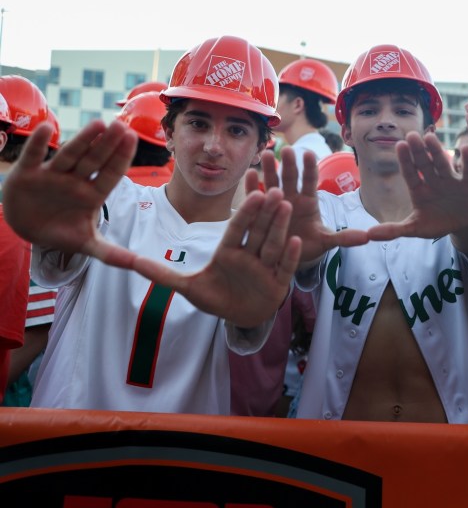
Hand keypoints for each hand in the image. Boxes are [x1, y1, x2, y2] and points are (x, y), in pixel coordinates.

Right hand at [2, 120, 139, 266]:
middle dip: (107, 145)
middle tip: (121, 126)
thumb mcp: (86, 244)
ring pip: (69, 155)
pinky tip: (48, 128)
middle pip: (94, 160)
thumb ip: (112, 253)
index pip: (111, 174)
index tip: (133, 137)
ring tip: (97, 124)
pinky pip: (34, 156)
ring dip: (82, 141)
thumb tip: (142, 267)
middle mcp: (75, 180)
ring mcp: (52, 175)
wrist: (28, 230)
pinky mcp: (27, 174)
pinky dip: (38, 143)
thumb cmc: (62, 231)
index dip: (121, 157)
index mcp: (92, 194)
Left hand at [133, 189, 300, 327]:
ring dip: (279, 226)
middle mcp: (249, 255)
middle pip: (257, 231)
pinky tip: (296, 240)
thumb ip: (162, 275)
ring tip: (287, 205)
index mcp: (228, 251)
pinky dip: (290, 255)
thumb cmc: (215, 297)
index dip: (244, 213)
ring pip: (272, 244)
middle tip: (275, 190)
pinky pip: (284, 267)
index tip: (253, 193)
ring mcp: (265, 268)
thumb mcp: (187, 287)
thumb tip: (131, 263)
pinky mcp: (277, 283)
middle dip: (266, 213)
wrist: (239, 317)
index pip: (236, 229)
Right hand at [249, 147, 370, 264]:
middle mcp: (292, 197)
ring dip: (270, 169)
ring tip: (267, 155)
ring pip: (272, 182)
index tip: (309, 153)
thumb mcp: (326, 241)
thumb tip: (367, 237)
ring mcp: (274, 203)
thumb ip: (344, 238)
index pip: (311, 180)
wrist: (290, 254)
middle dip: (290, 164)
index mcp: (309, 201)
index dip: (310, 168)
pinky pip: (255, 197)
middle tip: (288, 149)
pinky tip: (250, 173)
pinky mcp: (260, 212)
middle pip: (291, 178)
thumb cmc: (310, 244)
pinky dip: (252, 186)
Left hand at [364, 131, 467, 239]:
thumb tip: (369, 234)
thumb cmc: (435, 223)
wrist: (460, 225)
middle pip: (424, 165)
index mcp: (419, 190)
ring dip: (437, 151)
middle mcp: (433, 181)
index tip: (399, 145)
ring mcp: (450, 181)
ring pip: (442, 164)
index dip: (405, 160)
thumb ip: (393, 230)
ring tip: (430, 137)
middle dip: (418, 151)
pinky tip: (464, 148)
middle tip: (411, 135)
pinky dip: (467, 160)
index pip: (410, 173)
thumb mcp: (415, 228)